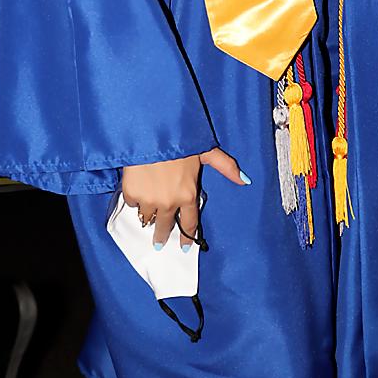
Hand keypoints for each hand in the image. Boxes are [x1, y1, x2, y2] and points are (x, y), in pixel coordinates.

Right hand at [122, 147, 248, 247]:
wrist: (152, 130)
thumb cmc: (181, 139)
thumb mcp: (206, 151)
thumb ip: (225, 166)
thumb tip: (245, 180)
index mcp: (188, 194)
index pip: (189, 224)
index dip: (186, 237)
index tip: (184, 246)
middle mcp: (169, 202)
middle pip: (164, 227)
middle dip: (162, 234)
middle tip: (159, 242)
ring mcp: (149, 199)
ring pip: (147, 217)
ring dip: (149, 214)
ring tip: (148, 211)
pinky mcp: (132, 193)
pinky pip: (133, 204)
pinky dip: (135, 199)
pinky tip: (138, 191)